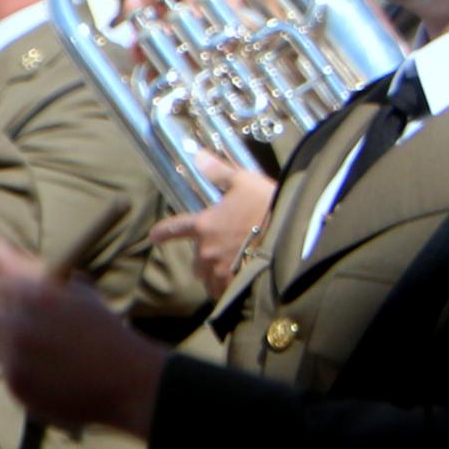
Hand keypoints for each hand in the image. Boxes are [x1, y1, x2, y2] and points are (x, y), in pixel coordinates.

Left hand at [0, 237, 166, 434]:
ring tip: (38, 344)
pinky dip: (16, 365)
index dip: (13, 292)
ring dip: (4, 337)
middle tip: (27, 320)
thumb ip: (28, 265)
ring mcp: (16, 358)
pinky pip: (1, 366)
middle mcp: (20, 326)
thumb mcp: (74, 290)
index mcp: (37, 295)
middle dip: (1, 311)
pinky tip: (43, 367)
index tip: (30, 300)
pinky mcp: (15, 385)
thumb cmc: (102, 329)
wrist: (127, 381)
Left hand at [146, 156, 273, 298]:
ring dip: (213, 277)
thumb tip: (198, 156)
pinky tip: (238, 287)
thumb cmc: (267, 205)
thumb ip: (219, 172)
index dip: (163, 232)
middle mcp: (207, 252)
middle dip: (202, 260)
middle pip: (195, 262)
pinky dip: (228, 289)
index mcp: (204, 226)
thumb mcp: (244, 182)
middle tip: (216, 255)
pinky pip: (226, 292)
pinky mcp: (238, 286)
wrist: (294, 234)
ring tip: (224, 275)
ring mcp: (222, 271)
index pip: (175, 229)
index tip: (154, 236)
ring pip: (209, 280)